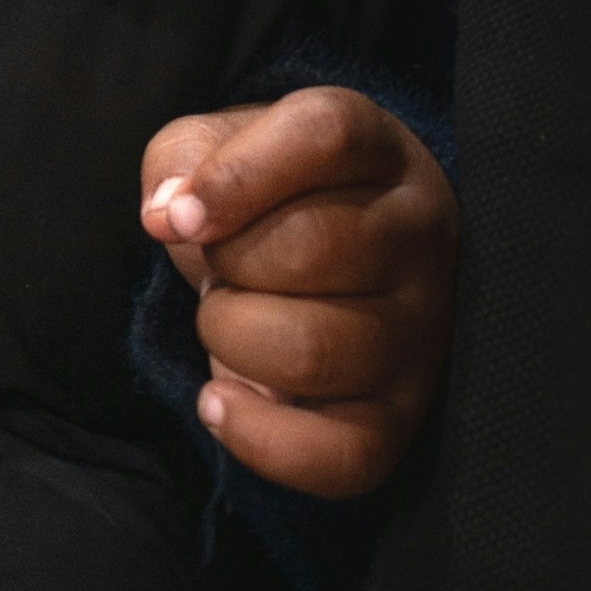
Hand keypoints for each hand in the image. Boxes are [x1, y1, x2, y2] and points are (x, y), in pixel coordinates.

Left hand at [144, 85, 456, 501]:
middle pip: (309, 246)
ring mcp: (422, 332)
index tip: (176, 216)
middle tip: (223, 268)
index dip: (236, 176)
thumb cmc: (265, 205)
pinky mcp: (402, 418)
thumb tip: (167, 215)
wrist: (322, 275)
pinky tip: (220, 400)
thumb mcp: (217, 151)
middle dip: (227, 263)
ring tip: (230, 322)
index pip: (324, 135)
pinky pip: (339, 455)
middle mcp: (419, 235)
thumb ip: (184, 161)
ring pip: (313, 350)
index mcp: (378, 150)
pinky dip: (256, 436)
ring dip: (231, 338)